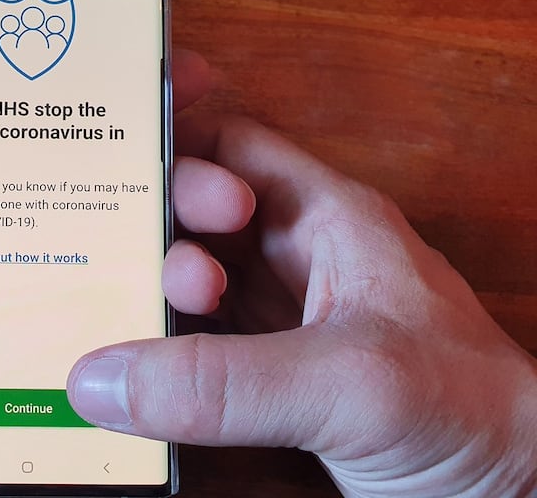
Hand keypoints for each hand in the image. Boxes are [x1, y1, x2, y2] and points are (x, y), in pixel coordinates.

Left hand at [0, 0, 226, 496]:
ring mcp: (9, 325)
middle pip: (94, 207)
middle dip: (166, 193)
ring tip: (202, 273)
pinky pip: (102, 367)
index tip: (175, 92)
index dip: (108, 115)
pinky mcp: (26, 395)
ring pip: (112, 284)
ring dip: (172, 269)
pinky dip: (149, 354)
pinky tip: (181, 341)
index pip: (37, 137)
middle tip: (217, 197)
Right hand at [68, 56, 536, 497]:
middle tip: (143, 270)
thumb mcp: (348, 383)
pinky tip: (133, 368)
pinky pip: (195, 348)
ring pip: (190, 281)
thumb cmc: (474, 412)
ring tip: (138, 323)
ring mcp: (282, 323)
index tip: (112, 150)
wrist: (512, 495)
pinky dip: (157, 351)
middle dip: (156, 230)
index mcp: (327, 220)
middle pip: (196, 214)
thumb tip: (103, 377)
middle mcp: (297, 261)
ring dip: (152, 295)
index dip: (174, 136)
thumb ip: (226, 381)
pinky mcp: (271, 381)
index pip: (233, 146)